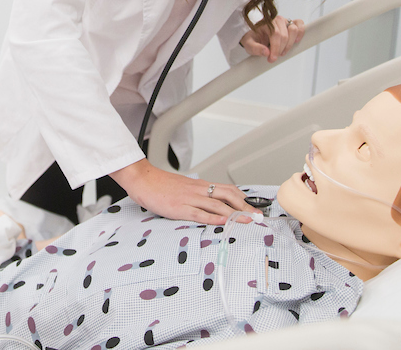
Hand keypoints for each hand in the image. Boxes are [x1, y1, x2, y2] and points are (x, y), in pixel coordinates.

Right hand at [110, 159, 260, 224]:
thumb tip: (211, 204)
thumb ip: (197, 194)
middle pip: (228, 195)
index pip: (227, 189)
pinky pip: (199, 213)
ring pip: (217, 205)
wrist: (142, 179)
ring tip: (248, 221)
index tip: (255, 207)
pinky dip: (213, 218)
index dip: (243, 198)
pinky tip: (223, 222)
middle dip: (245, 207)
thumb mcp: (183, 187)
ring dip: (235, 214)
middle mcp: (198, 190)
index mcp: (199, 185)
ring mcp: (189, 199)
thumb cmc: (160, 185)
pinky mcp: (179, 208)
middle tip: (258, 216)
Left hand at [239, 15, 304, 62]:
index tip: (272, 58)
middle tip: (274, 57)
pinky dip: (300, 32)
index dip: (276, 48)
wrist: (253, 35)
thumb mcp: (248, 44)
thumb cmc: (252, 38)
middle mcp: (275, 20)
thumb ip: (255, 48)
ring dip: (290, 44)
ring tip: (283, 52)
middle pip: (284, 35)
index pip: (275, 34)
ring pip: (293, 29)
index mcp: (265, 23)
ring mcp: (284, 21)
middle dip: (281, 49)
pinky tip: (296, 41)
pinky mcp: (290, 23)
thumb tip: (266, 52)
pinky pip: (299, 24)